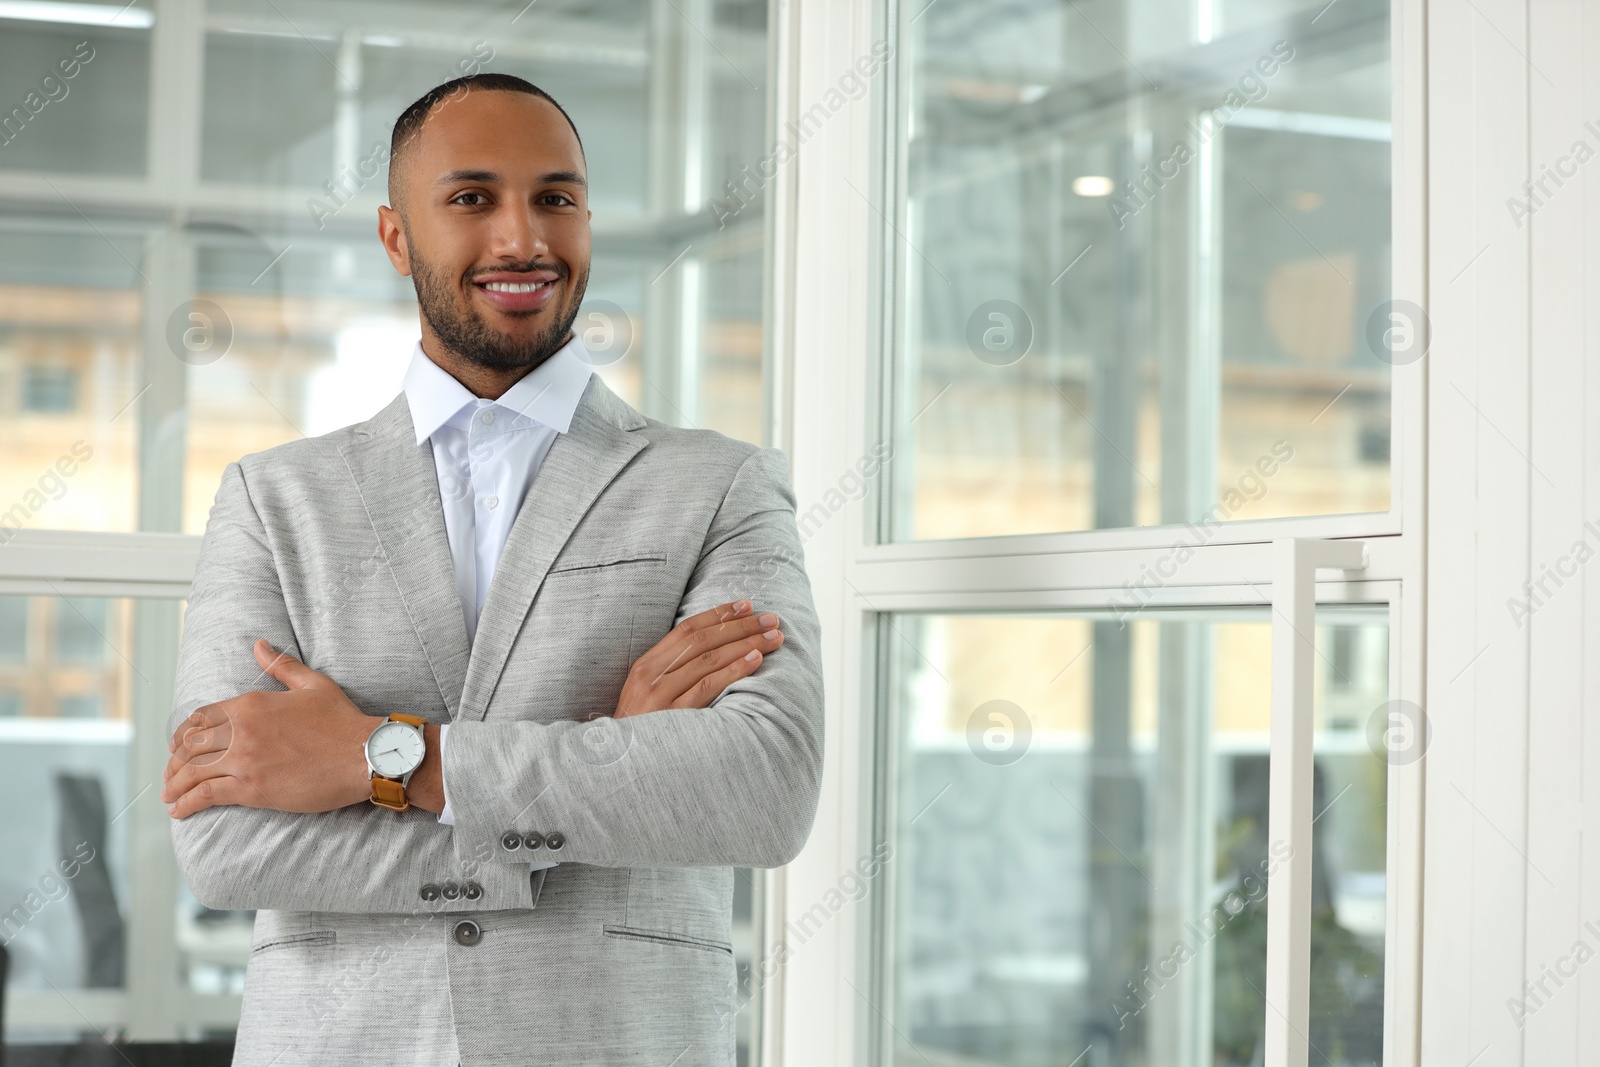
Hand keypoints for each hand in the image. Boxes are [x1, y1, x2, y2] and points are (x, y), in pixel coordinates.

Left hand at [162, 640, 381, 818]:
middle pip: (191, 746)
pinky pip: (207, 795)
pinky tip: (179, 810)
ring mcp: (245, 760)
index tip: (178, 746)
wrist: (364, 754)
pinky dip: (187, 803)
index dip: (184, 733)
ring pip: (193, 771)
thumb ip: (281, 666)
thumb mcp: (312, 684)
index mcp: (251, 703)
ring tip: (169, 795)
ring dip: (175, 784)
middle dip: (175, 762)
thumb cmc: (342, 720)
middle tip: (171, 774)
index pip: (201, 717)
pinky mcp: (252, 788)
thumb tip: (259, 644)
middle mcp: (241, 730)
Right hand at [614, 599, 783, 717]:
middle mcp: (651, 674)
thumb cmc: (642, 731)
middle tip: (771, 619)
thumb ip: (673, 673)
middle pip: (702, 640)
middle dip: (740, 626)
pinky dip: (733, 671)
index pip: (687, 630)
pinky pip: (707, 687)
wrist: (620, 765)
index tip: (747, 605)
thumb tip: (715, 651)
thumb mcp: (648, 695)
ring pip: (708, 660)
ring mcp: (660, 695)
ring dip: (745, 645)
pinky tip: (755, 661)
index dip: (719, 614)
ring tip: (772, 638)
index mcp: (647, 665)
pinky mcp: (672, 716)